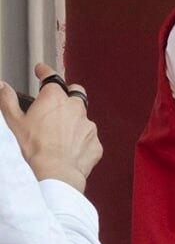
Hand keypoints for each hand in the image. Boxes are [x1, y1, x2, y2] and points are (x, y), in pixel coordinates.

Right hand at [0, 63, 100, 192]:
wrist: (54, 173)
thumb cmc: (32, 149)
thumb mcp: (12, 122)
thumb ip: (7, 100)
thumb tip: (2, 85)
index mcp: (55, 98)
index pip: (51, 77)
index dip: (45, 71)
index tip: (41, 70)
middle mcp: (76, 108)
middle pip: (75, 93)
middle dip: (67, 93)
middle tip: (57, 100)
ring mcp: (88, 125)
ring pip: (83, 117)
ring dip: (73, 120)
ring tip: (59, 133)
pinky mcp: (95, 143)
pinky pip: (88, 138)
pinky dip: (80, 140)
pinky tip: (68, 149)